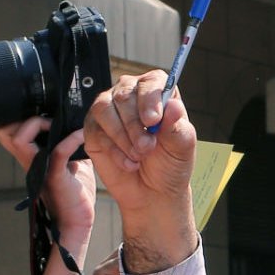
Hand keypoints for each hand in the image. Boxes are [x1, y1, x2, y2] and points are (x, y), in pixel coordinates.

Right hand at [0, 119, 96, 251]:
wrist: (78, 221)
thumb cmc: (75, 193)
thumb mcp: (70, 161)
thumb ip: (67, 143)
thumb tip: (76, 123)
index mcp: (29, 157)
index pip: (6, 132)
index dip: (20, 120)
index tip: (45, 119)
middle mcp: (29, 162)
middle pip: (4, 132)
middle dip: (25, 120)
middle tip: (50, 122)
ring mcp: (39, 169)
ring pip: (18, 140)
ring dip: (38, 125)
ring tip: (59, 126)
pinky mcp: (55, 176)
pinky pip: (57, 151)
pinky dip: (71, 139)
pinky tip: (81, 135)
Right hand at [83, 71, 196, 271]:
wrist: (153, 192)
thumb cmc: (170, 165)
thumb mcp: (182, 148)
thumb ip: (177, 127)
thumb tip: (173, 106)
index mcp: (157, 93)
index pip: (151, 81)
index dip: (150, 98)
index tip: (153, 121)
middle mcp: (131, 95)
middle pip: (124, 94)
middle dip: (135, 125)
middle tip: (147, 148)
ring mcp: (109, 109)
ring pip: (105, 109)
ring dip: (122, 137)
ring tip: (139, 156)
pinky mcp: (93, 128)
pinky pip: (96, 131)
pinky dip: (114, 151)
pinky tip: (128, 164)